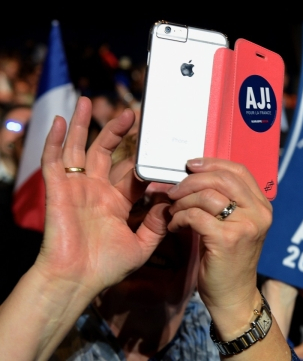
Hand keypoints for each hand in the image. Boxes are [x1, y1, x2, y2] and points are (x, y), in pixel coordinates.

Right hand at [35, 97, 168, 293]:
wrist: (76, 281)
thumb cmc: (105, 268)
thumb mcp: (141, 244)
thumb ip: (156, 223)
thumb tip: (171, 202)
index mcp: (116, 202)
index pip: (133, 172)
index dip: (145, 159)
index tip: (160, 143)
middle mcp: (96, 190)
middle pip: (106, 152)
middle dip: (116, 131)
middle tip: (133, 112)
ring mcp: (76, 188)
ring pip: (78, 148)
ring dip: (82, 125)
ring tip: (89, 101)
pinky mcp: (58, 190)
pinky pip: (53, 161)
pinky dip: (53, 140)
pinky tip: (57, 121)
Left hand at [167, 158, 271, 335]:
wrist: (233, 295)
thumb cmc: (229, 259)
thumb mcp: (235, 224)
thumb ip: (226, 200)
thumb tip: (197, 175)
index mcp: (262, 206)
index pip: (239, 171)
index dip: (213, 163)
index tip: (191, 165)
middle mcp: (259, 213)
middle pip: (222, 178)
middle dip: (192, 180)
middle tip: (174, 190)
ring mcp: (245, 226)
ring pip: (207, 196)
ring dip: (183, 201)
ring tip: (173, 211)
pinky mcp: (227, 239)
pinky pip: (195, 216)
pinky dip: (179, 217)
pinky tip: (174, 226)